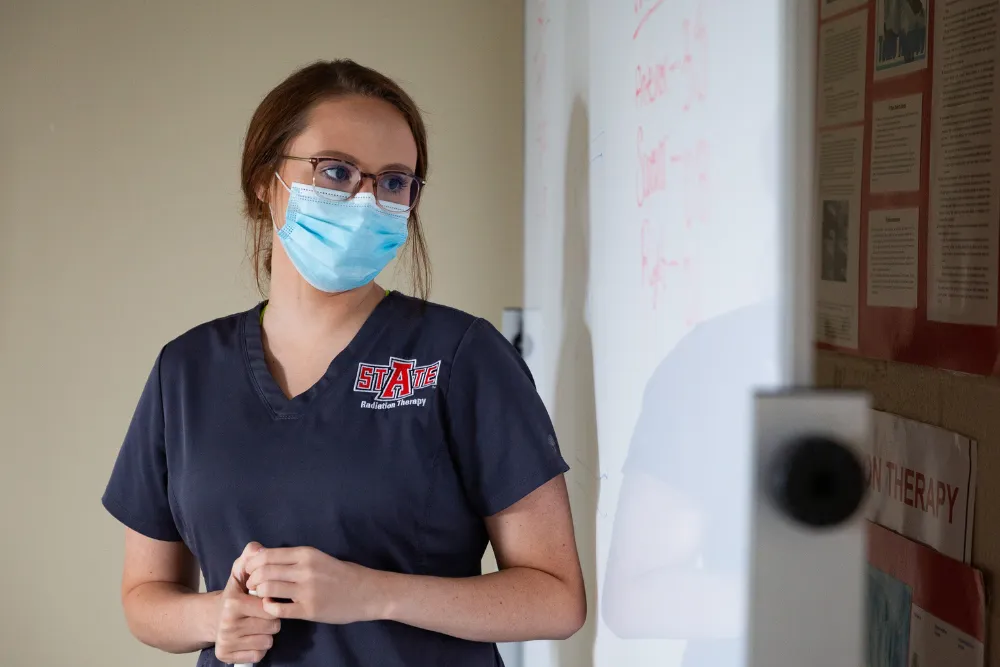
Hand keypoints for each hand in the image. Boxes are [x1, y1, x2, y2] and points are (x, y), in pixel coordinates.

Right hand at [215, 542, 280, 664]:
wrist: (210, 618)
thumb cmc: (234, 595)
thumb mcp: (239, 574)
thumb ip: (250, 559)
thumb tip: (257, 548)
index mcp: (233, 603)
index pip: (270, 607)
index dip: (272, 604)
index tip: (264, 601)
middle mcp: (227, 624)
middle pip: (272, 626)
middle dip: (272, 620)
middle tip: (260, 614)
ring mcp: (227, 642)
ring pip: (268, 641)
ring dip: (266, 634)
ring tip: (255, 625)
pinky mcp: (227, 656)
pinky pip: (259, 654)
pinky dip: (258, 648)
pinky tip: (250, 638)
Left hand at [244, 546, 385, 624]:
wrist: (367, 592)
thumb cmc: (342, 574)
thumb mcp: (318, 558)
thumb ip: (293, 559)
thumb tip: (262, 557)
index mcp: (307, 554)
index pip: (267, 555)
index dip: (252, 564)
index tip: (249, 570)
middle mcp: (305, 570)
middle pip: (264, 572)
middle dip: (252, 579)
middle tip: (252, 585)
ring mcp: (307, 591)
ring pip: (268, 589)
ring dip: (259, 593)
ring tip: (261, 595)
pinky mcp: (309, 610)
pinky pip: (278, 610)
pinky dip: (269, 608)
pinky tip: (272, 607)